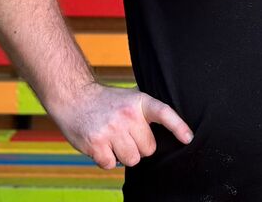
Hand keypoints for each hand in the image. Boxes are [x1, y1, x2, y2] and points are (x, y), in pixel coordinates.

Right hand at [51, 80, 192, 169]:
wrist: (73, 97)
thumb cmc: (105, 102)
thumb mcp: (129, 99)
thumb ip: (145, 114)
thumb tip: (166, 136)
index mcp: (139, 102)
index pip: (163, 113)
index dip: (178, 126)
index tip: (188, 138)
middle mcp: (127, 115)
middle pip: (148, 149)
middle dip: (138, 146)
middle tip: (124, 135)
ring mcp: (111, 130)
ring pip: (132, 159)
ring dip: (122, 155)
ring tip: (112, 139)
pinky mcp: (96, 144)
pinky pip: (110, 165)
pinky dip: (105, 159)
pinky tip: (100, 144)